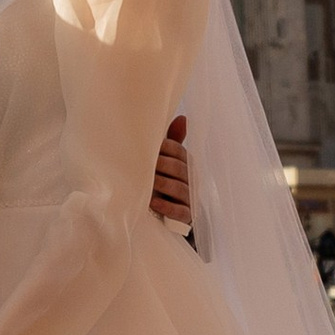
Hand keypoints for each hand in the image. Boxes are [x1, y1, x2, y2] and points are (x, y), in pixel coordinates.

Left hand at [149, 114, 190, 232]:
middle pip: (179, 169)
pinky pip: (180, 212)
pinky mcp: (186, 217)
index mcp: (185, 163)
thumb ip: (173, 141)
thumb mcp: (168, 162)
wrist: (170, 216)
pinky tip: (154, 204)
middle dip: (162, 165)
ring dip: (163, 185)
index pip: (179, 151)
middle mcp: (190, 179)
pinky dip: (168, 207)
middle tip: (145, 163)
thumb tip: (183, 117)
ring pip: (179, 189)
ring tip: (149, 183)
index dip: (165, 148)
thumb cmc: (167, 182)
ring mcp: (189, 198)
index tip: (150, 146)